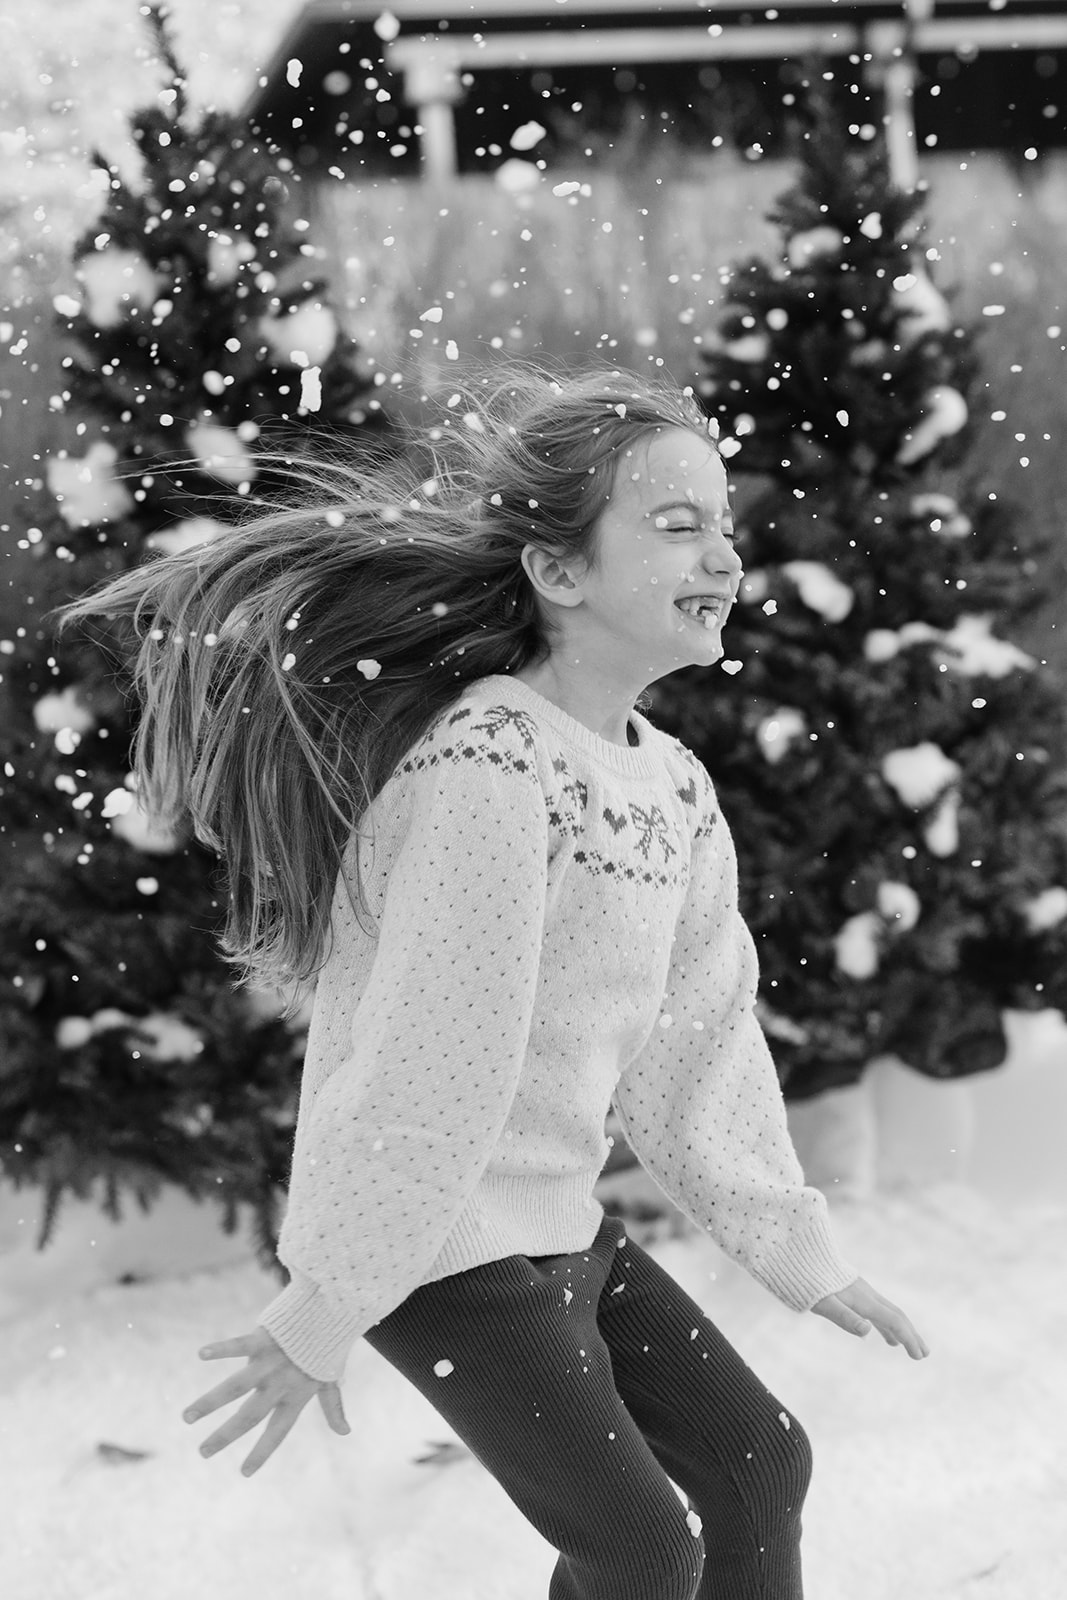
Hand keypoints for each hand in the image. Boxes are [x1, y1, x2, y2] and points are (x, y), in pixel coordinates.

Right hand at [182, 1327, 349, 1475]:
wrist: (331, 1311)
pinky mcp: (263, 1338)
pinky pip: (238, 1344)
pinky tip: (201, 1354)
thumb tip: (345, 1432)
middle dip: (225, 1435)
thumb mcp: (330, 1381)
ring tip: (187, 1417)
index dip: (262, 1451)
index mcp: (295, 1396)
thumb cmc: (326, 1349)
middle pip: (249, 1415)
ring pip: (235, 1386)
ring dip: (210, 1402)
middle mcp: (280, 1383)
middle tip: (202, 1452)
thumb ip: (333, 1408)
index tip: (244, 1472)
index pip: (277, 1431)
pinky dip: (220, 1349)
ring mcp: (269, 1362)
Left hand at [811, 1276, 929, 1359]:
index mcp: (863, 1300)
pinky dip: (883, 1321)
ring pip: (886, 1311)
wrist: (798, 1254)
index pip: (893, 1321)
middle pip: (896, 1315)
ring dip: (899, 1329)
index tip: (919, 1356)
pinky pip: (874, 1307)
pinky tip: (877, 1329)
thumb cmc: (807, 1282)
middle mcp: (866, 1294)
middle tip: (924, 1354)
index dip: (908, 1338)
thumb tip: (867, 1331)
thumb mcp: (823, 1303)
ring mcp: (860, 1291)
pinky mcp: (852, 1289)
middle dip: (911, 1334)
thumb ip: (845, 1317)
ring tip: (907, 1347)